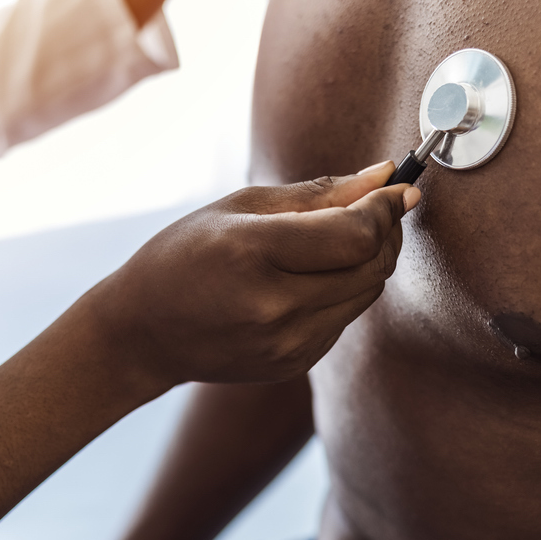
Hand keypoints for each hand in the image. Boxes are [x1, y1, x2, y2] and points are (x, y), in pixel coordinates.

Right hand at [84, 162, 418, 388]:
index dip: (386, 209)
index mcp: (253, 254)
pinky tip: (312, 277)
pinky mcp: (294, 363)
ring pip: (366, 293)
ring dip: (370, 260)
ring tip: (344, 237)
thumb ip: (321, 193)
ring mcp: (286, 343)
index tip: (398, 188)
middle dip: (386, 231)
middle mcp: (273, 306)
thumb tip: (387, 176)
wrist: (142, 332)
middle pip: (371, 265)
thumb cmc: (184, 255)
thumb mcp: (241, 207)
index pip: (354, 234)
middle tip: (381, 206)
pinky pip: (345, 318)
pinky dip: (344, 290)